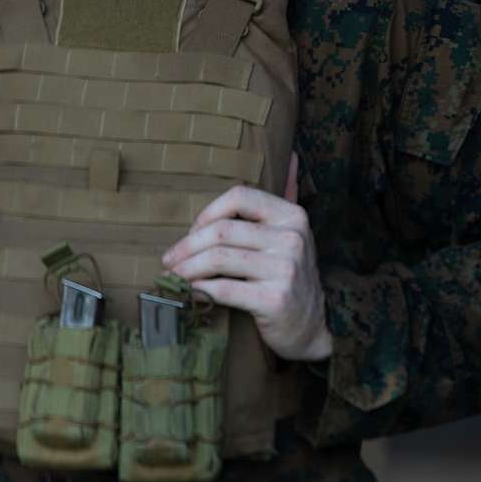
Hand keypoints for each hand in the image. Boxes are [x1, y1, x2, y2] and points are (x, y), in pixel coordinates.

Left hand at [162, 153, 331, 361]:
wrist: (311, 325)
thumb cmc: (291, 276)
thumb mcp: (294, 234)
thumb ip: (289, 195)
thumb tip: (293, 156)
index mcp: (293, 216)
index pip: (240, 196)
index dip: (208, 212)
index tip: (192, 232)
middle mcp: (292, 238)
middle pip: (222, 231)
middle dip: (187, 246)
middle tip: (169, 260)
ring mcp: (285, 269)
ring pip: (219, 259)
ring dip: (187, 268)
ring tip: (173, 276)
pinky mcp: (274, 299)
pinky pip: (224, 289)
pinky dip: (200, 290)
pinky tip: (192, 292)